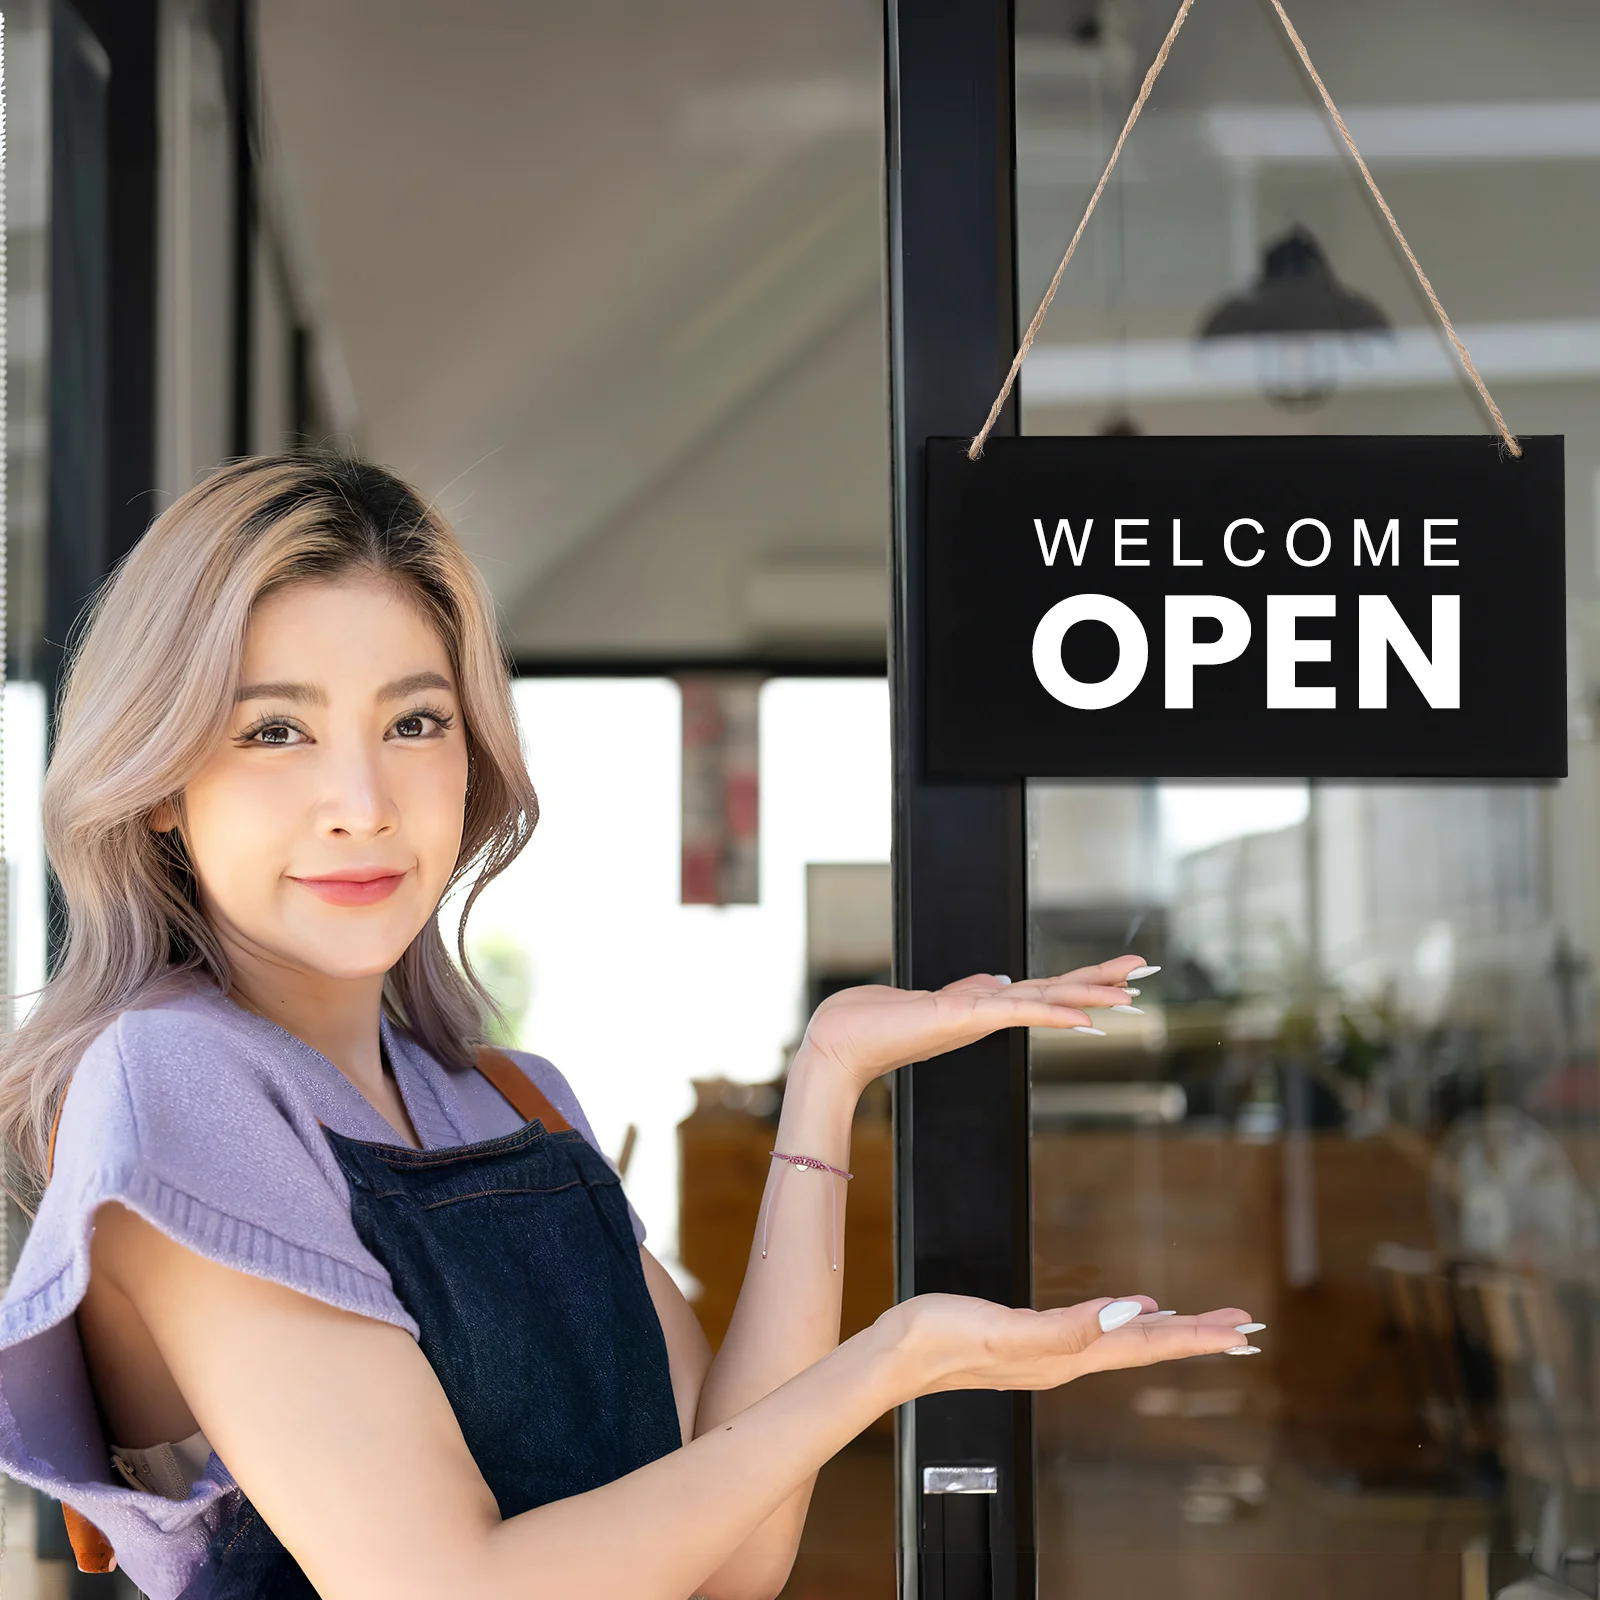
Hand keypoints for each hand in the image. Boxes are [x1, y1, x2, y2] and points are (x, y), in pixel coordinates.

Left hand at [800, 956, 1150, 1093]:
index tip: (1119, 976)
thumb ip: (967, 989)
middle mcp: (985, 1013)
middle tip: (1146, 974)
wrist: (837, 1044)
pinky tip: (1082, 1014)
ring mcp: (976, 1017)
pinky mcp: (963, 1017)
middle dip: (1100, 984)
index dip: (1080, 983)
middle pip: (1054, 993)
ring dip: (1088, 995)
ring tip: (1131, 992)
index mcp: (979, 1006)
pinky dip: (1051, 1011)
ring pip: (1044, 1000)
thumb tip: (998, 978)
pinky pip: (1018, 1011)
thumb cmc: (871, 1022)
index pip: (1040, 990)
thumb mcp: (927, 997)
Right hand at [883, 1292, 1257, 1398]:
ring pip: (1126, 1341)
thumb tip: (1127, 1315)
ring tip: (1203, 1323)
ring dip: (1169, 1331)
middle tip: (1243, 1326)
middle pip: (1146, 1346)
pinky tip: (1132, 1311)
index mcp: (1068, 1358)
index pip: (1146, 1346)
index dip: (1195, 1336)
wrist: (898, 1353)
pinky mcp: (1033, 1340)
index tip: (1240, 1330)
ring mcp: (1051, 1353)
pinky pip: (1099, 1333)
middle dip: (1196, 1334)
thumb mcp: (1007, 1330)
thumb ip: (1067, 1327)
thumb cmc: (944, 1339)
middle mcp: (1068, 1359)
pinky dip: (1127, 1322)